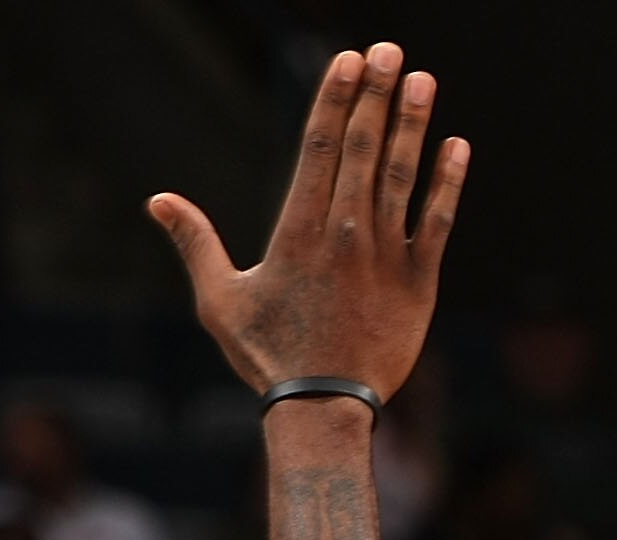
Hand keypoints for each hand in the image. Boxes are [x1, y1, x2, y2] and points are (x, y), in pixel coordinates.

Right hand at [153, 44, 468, 399]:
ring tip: (424, 81)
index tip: (350, 61)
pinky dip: (448, 185)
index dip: (336, 98)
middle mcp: (345, 234)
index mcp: (298, 230)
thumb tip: (158, 200)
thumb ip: (195, 243)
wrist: (323, 409)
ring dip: (414, 126)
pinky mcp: (418, 284)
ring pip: (402, 177)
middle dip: (377, 96)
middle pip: (364, 149)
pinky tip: (458, 147)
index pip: (321, 147)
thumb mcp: (219, 299)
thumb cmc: (267, 355)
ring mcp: (385, 257)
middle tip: (390, 52)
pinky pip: (437, 224)